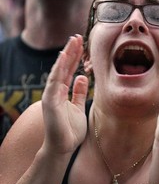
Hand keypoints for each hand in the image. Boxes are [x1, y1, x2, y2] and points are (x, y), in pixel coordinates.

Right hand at [42, 35, 88, 154]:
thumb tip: (83, 77)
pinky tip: (64, 58)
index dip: (75, 57)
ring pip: (59, 71)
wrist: (64, 147)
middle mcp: (56, 91)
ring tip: (72, 41)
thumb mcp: (79, 107)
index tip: (81, 43)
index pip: (69, 70)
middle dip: (71, 52)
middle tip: (77, 36)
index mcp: (62, 92)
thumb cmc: (71, 129)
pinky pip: (55, 82)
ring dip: (66, 56)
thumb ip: (80, 92)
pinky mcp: (50, 102)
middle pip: (64, 67)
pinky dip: (59, 70)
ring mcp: (51, 96)